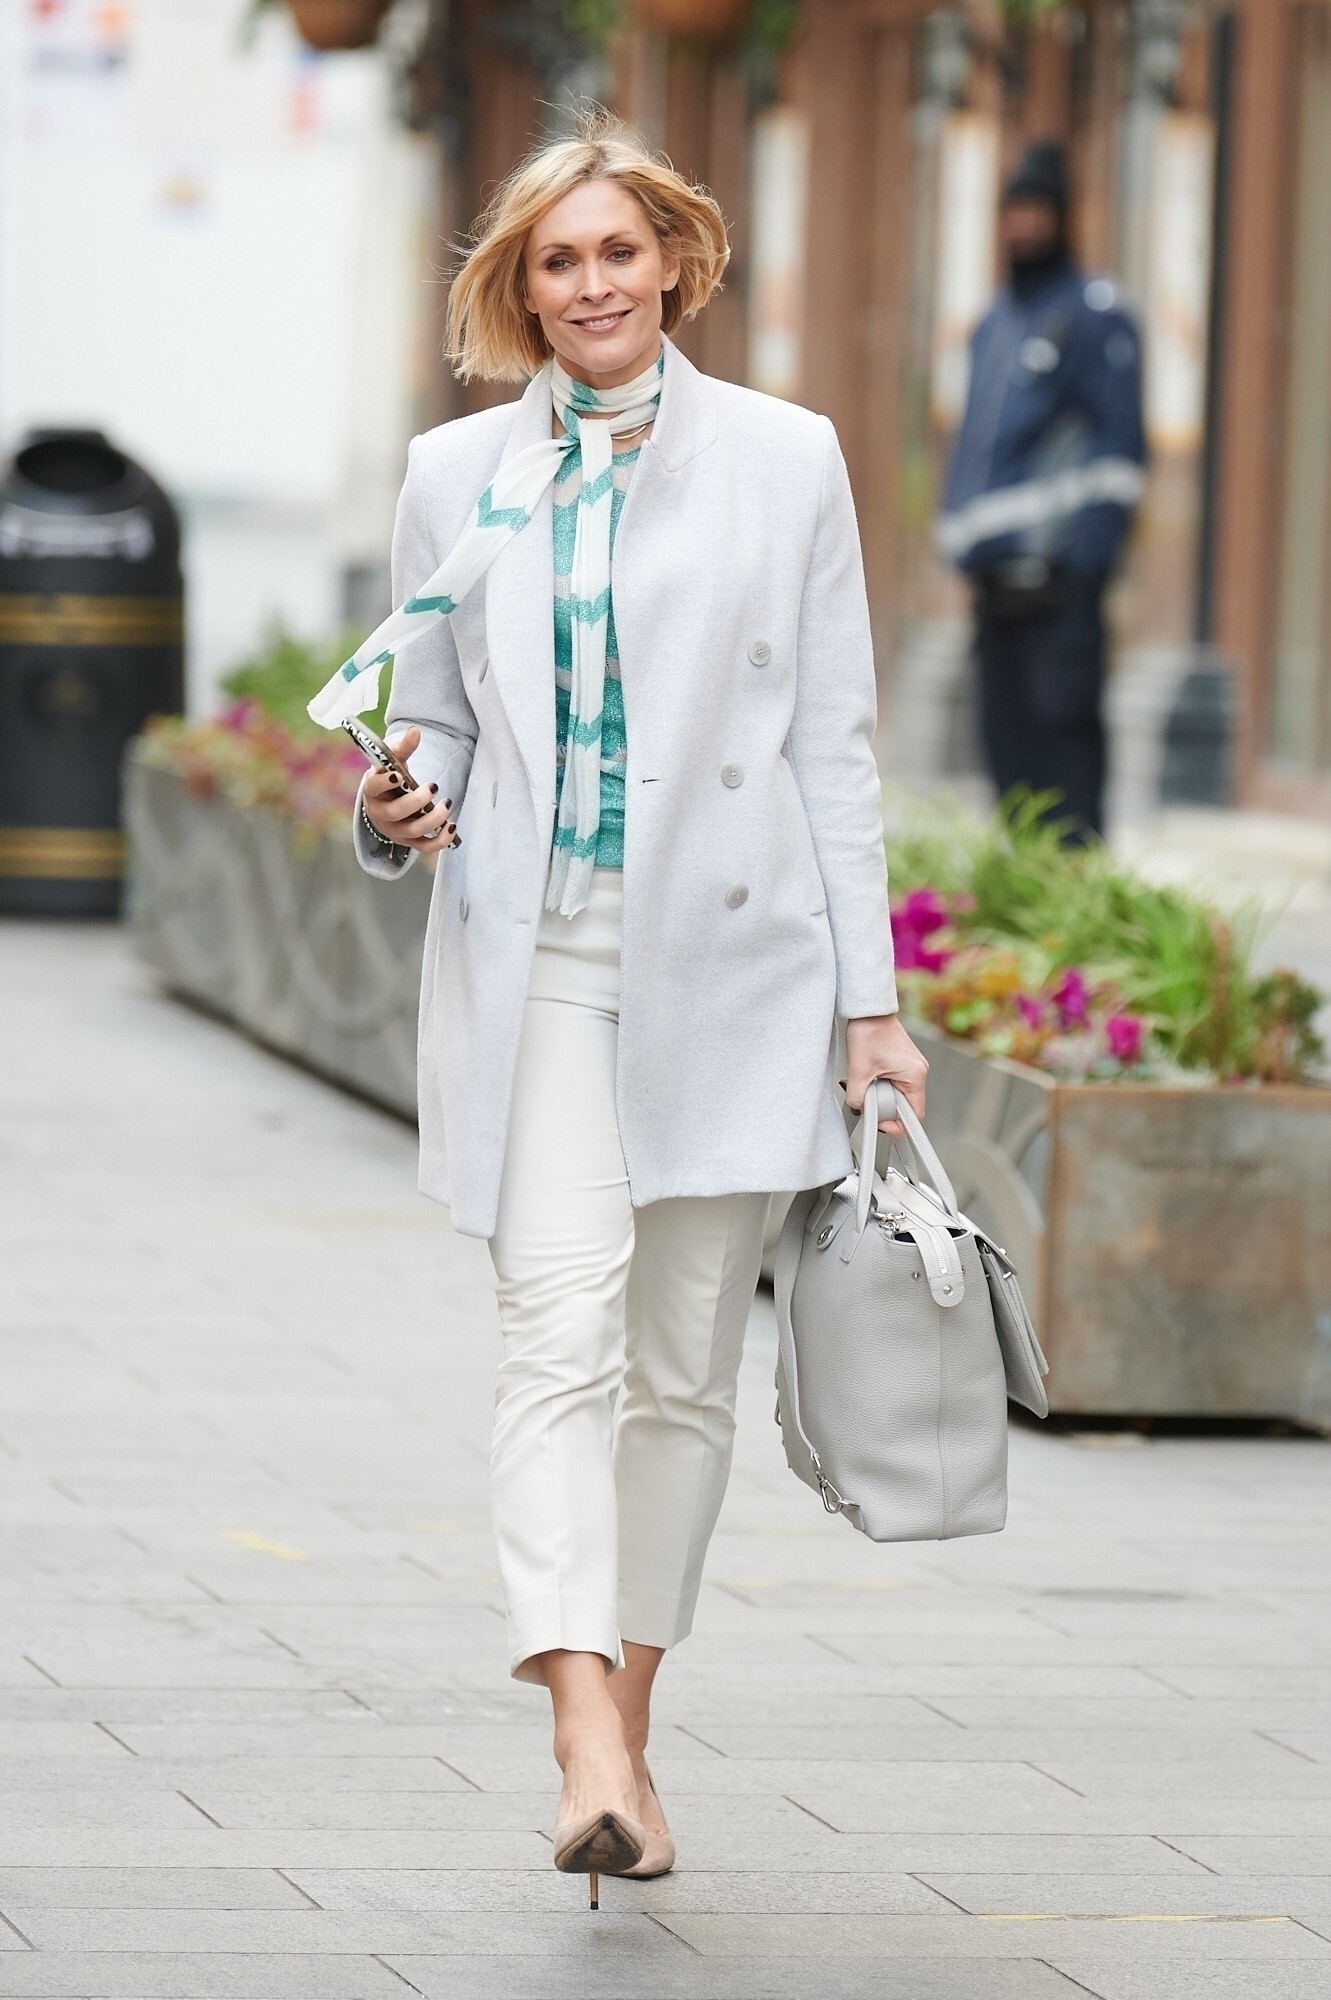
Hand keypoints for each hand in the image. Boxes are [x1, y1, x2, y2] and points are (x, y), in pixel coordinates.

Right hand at [362, 727, 458, 852]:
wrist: (385, 803)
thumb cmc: (390, 779)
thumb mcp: (392, 762)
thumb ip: (403, 747)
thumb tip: (415, 731)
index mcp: (372, 791)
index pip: (374, 788)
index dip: (385, 783)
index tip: (398, 775)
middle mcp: (381, 814)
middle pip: (395, 812)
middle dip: (416, 801)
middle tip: (433, 785)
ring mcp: (395, 830)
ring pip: (413, 831)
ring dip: (433, 819)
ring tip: (447, 803)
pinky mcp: (409, 841)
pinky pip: (425, 847)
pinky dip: (440, 840)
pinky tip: (452, 827)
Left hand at [845, 1014, 927, 1135]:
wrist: (868, 1010)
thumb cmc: (869, 1031)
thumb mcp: (859, 1071)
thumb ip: (857, 1097)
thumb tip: (858, 1109)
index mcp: (915, 1076)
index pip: (914, 1115)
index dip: (898, 1125)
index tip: (881, 1124)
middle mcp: (918, 1072)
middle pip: (904, 1105)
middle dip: (883, 1107)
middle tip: (867, 1100)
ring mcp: (911, 1067)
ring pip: (897, 1094)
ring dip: (880, 1095)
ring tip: (866, 1084)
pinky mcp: (903, 1063)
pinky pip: (895, 1082)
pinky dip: (881, 1084)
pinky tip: (869, 1077)